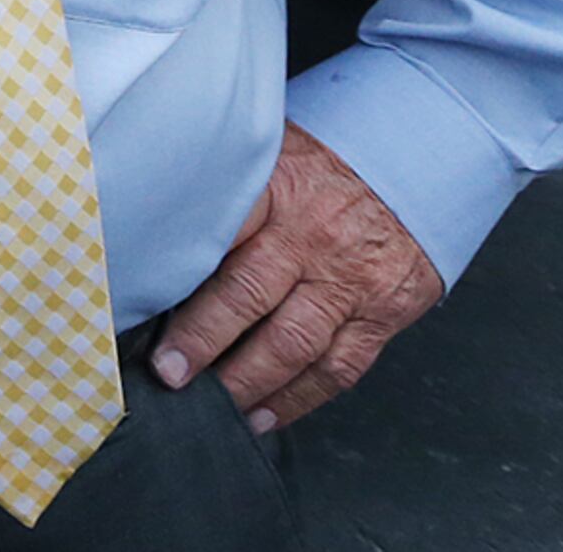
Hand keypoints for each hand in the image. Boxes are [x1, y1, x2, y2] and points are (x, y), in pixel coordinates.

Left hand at [154, 122, 445, 430]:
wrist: (424, 166)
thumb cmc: (331, 160)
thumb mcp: (273, 147)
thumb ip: (227, 181)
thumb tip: (156, 210)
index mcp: (277, 188)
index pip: (217, 231)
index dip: (176, 270)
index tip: (138, 299)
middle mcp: (313, 237)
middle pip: (248, 296)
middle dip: (201, 340)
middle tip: (167, 372)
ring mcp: (350, 281)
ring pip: (292, 344)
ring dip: (246, 383)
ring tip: (209, 406)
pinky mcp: (383, 314)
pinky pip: (338, 367)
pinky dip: (298, 399)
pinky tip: (264, 415)